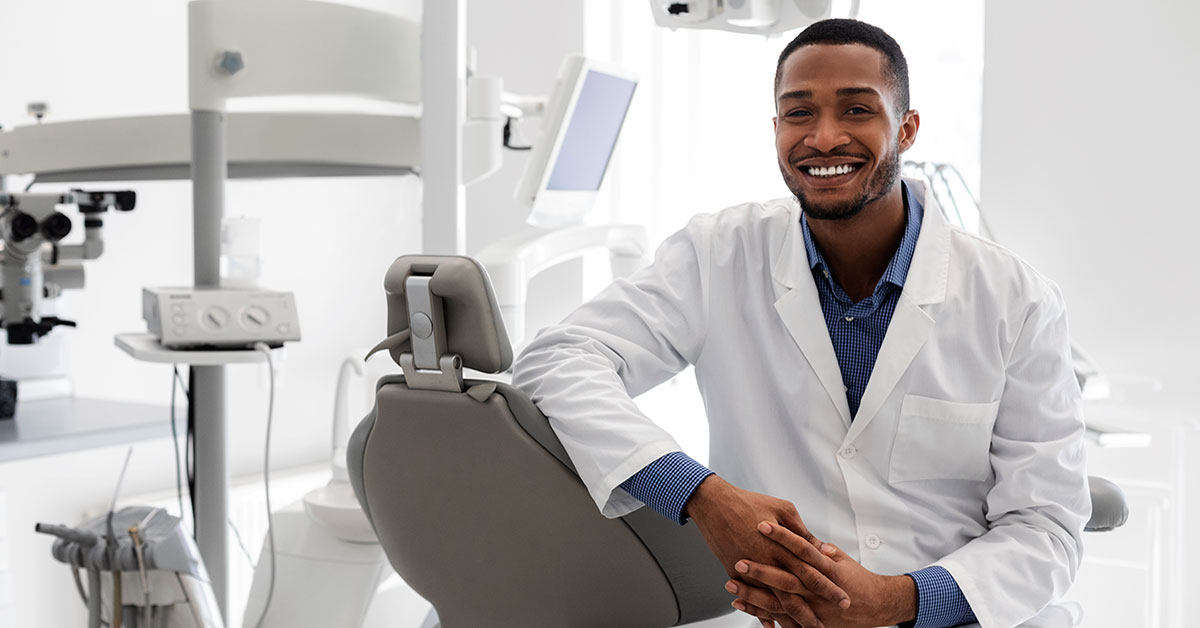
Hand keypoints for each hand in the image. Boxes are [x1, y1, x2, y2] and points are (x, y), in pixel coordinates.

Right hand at [685, 476, 849, 625]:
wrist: (715, 505)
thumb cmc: (748, 503)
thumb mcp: (783, 509)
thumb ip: (802, 532)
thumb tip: (819, 547)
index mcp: (784, 547)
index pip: (813, 573)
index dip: (829, 588)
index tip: (842, 599)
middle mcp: (769, 562)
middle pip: (796, 594)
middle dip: (812, 612)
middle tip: (825, 625)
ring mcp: (752, 571)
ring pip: (775, 602)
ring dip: (789, 619)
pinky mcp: (736, 573)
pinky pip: (752, 598)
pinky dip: (762, 613)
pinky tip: (771, 624)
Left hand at [728, 522, 917, 627]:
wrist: (876, 606)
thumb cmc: (857, 579)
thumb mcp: (843, 559)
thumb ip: (823, 548)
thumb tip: (807, 539)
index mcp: (827, 568)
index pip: (801, 548)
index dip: (781, 536)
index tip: (762, 524)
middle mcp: (818, 589)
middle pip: (786, 578)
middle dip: (761, 570)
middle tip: (739, 559)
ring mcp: (812, 607)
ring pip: (779, 602)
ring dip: (753, 594)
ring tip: (731, 584)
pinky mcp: (807, 620)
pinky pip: (780, 617)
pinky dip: (760, 612)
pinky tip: (741, 603)